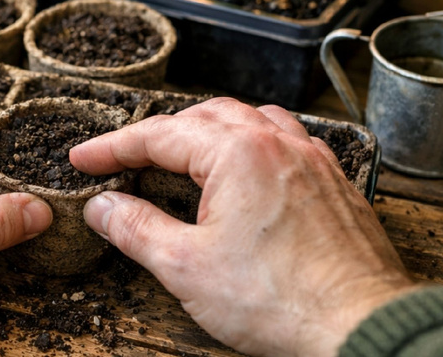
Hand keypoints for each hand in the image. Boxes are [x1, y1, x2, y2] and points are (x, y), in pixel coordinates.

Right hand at [70, 98, 416, 356]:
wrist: (359, 326)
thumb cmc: (280, 300)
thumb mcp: (185, 266)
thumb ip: (135, 228)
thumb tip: (102, 206)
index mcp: (237, 153)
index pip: (158, 135)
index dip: (112, 146)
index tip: (84, 158)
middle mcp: (277, 144)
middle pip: (204, 116)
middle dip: (159, 133)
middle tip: (126, 157)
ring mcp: (312, 162)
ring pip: (251, 120)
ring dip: (209, 129)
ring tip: (184, 153)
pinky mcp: (334, 185)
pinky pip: (287, 141)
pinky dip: (254, 143)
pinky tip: (247, 169)